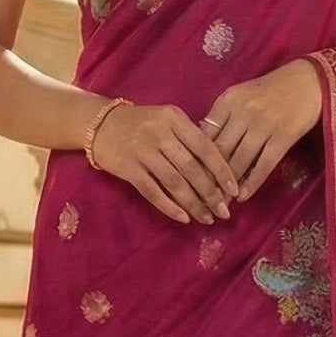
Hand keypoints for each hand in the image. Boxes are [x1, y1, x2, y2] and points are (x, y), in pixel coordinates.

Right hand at [92, 100, 240, 224]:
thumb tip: (218, 171)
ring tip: (207, 218)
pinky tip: (183, 218)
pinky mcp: (128, 168)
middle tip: (224, 212)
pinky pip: (153, 191)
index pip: (205, 146)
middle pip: (191, 168)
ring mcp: (142, 150)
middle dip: (211, 193)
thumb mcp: (167, 120)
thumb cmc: (142, 124)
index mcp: (174, 118)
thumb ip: (189, 138)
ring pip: (174, 183)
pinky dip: (170, 207)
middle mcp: (159, 133)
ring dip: (193, 204)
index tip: (234, 190)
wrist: (101, 124)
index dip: (221, 170)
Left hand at [202, 59, 323, 201]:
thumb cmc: (271, 89)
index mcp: (229, 100)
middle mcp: (244, 111)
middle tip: (201, 198)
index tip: (191, 179)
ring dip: (229, 186)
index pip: (206, 135)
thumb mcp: (241, 94)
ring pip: (240, 161)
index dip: (197, 160)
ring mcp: (264, 125)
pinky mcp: (283, 137)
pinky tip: (243, 197)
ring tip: (221, 203)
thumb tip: (201, 142)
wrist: (309, 81)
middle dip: (209, 178)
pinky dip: (252, 183)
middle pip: (220, 151)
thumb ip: (222, 115)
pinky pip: (264, 165)